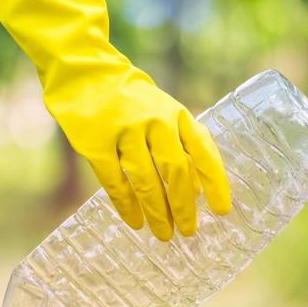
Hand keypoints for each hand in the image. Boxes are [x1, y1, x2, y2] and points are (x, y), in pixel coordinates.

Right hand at [0, 0, 231, 240]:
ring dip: (157, 212)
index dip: (216, 183)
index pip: (203, 152)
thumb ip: (182, 145)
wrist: (85, 72)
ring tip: (164, 234)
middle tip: (188, 231)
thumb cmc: (131, 100)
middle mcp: (154, 122)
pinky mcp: (97, 143)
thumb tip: (199, 190)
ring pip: (146, 180)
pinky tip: (135, 222)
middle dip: (183, 206)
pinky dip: (127, 206)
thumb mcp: (164, 113)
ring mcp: (125, 131)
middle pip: (175, 171)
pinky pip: (115, 182)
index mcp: (176, 114)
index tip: (222, 210)